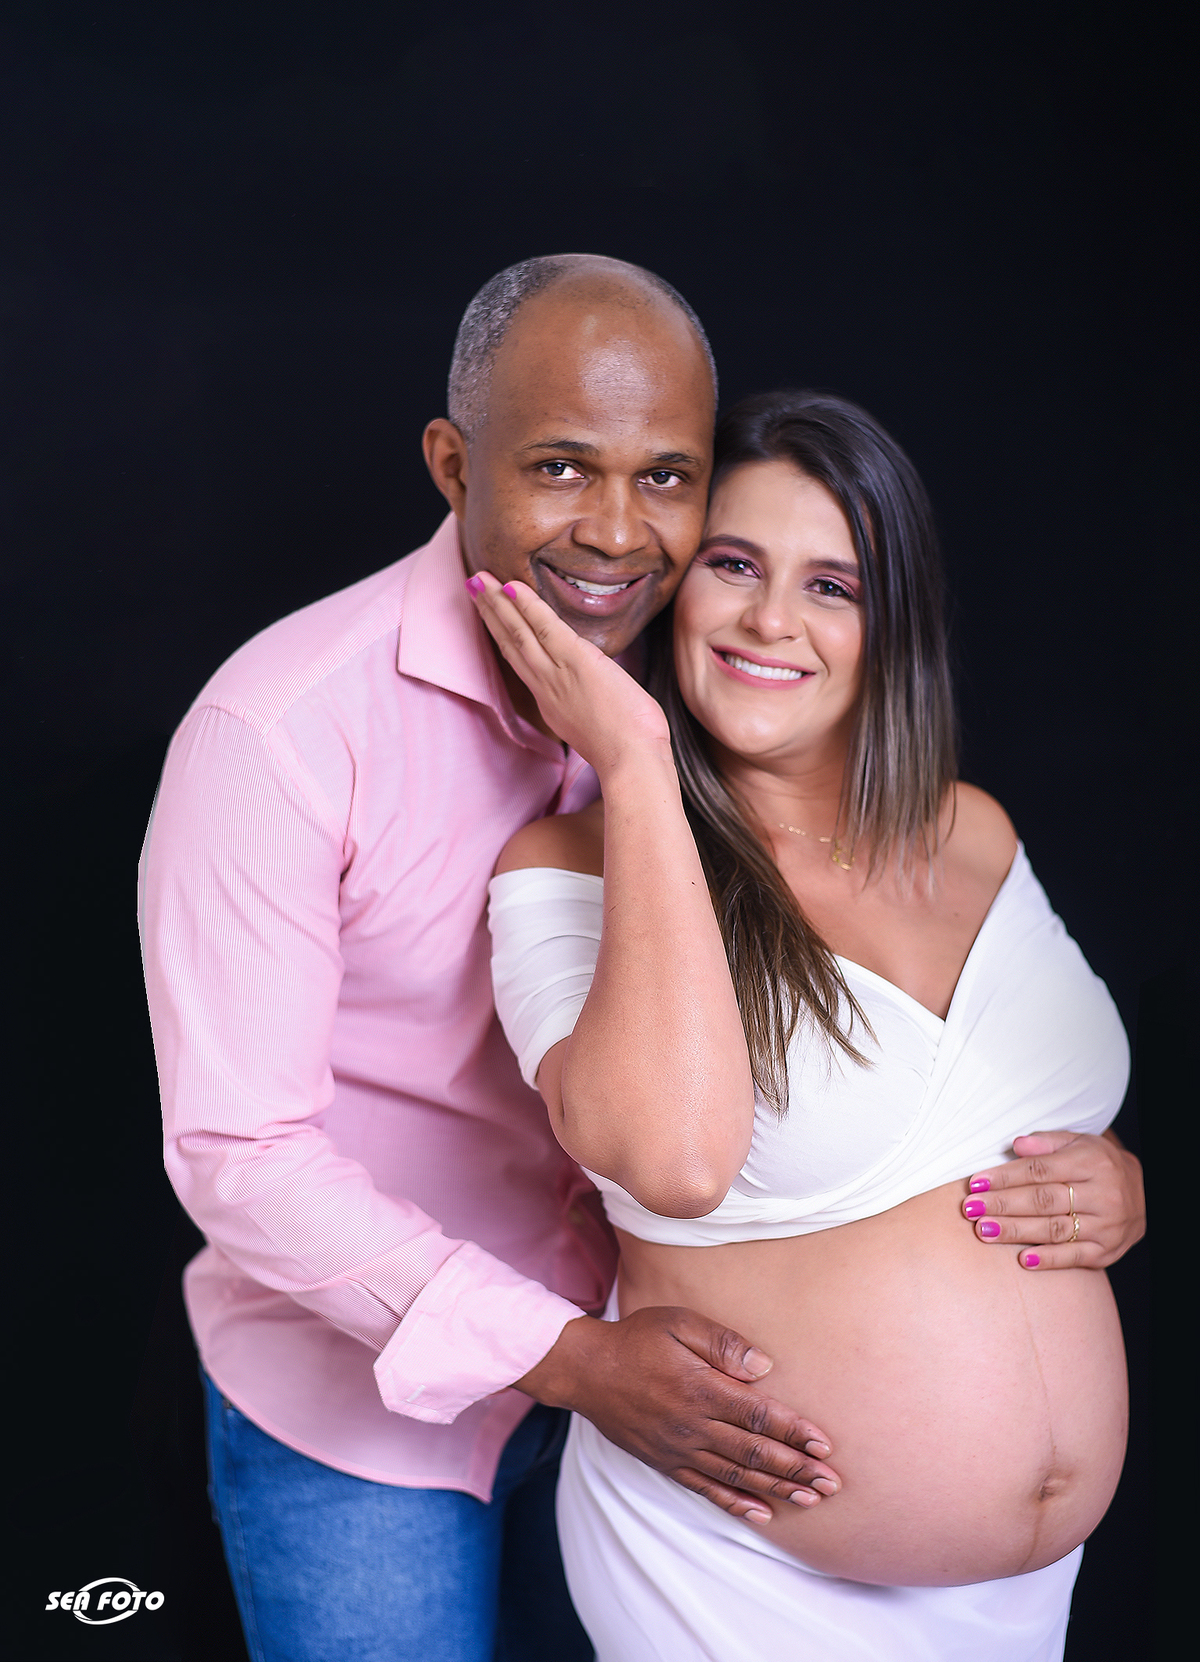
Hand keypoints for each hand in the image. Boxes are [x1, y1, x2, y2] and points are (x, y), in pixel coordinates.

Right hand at [466, 573, 669, 777]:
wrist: (632, 763)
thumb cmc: (629, 752)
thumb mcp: (600, 727)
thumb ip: (592, 707)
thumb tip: (604, 696)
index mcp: (553, 704)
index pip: (523, 662)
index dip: (505, 636)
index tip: (493, 617)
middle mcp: (547, 688)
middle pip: (511, 644)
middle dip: (490, 613)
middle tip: (472, 586)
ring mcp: (558, 675)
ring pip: (519, 633)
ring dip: (497, 603)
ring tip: (479, 579)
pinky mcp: (577, 663)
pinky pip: (545, 628)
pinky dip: (527, 606)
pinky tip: (512, 586)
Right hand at [516, 1307, 840, 1522]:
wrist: (586, 1371)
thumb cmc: (636, 1339)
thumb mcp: (678, 1322)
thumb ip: (722, 1343)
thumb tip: (764, 1366)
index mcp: (701, 1389)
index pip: (759, 1416)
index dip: (794, 1432)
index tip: (824, 1445)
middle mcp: (694, 1426)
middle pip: (755, 1454)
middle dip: (797, 1469)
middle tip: (832, 1484)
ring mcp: (680, 1449)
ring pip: (737, 1476)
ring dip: (777, 1490)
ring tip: (811, 1500)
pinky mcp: (667, 1463)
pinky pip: (706, 1489)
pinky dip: (736, 1503)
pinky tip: (761, 1514)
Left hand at [963, 1129, 1145, 1269]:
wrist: (1143, 1194)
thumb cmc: (1098, 1164)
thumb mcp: (1079, 1142)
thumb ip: (1046, 1142)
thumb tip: (1016, 1145)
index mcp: (1092, 1163)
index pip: (1041, 1170)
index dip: (1005, 1177)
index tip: (976, 1183)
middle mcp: (1102, 1195)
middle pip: (1044, 1200)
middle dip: (1003, 1205)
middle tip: (970, 1209)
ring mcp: (1106, 1226)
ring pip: (1054, 1229)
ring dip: (1016, 1232)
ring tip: (984, 1230)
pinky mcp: (1107, 1251)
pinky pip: (1074, 1256)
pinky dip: (1048, 1259)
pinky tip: (1023, 1260)